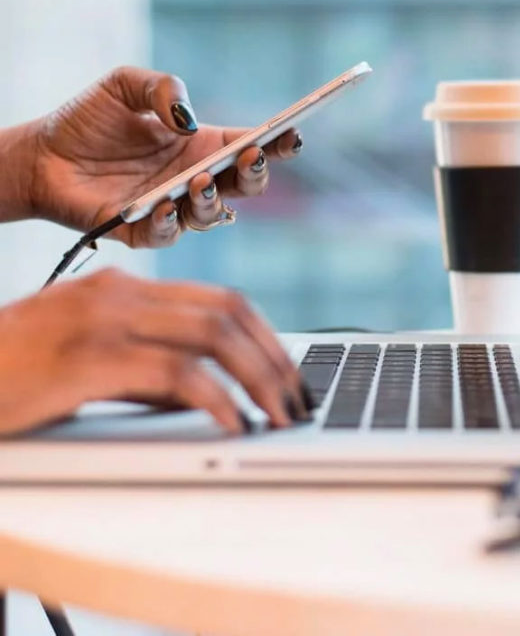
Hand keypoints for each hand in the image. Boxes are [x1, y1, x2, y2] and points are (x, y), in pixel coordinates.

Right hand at [0, 267, 309, 435]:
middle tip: (297, 398)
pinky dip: (216, 399)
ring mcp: (105, 320)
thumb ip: (146, 369)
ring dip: (259, 377)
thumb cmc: (11, 373)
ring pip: (212, 335)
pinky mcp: (88, 358)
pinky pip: (175, 373)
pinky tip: (232, 423)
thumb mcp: (88, 360)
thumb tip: (208, 395)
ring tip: (280, 415)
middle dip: (274, 357)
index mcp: (123, 288)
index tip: (288, 372)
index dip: (265, 335)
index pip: (219, 298)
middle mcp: (120, 293)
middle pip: (227, 311)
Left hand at [29, 66, 302, 246]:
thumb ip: (163, 88)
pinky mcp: (141, 231)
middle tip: (252, 156)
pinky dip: (172, 223)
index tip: (293, 133)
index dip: (277, 142)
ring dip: (213, 200)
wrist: (39, 154)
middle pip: (245, 185)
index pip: (251, 145)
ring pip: (212, 215)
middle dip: (257, 174)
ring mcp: (171, 207)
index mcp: (201, 144)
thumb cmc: (87, 120)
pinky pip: (167, 235)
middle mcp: (194, 178)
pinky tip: (165, 204)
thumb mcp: (125, 84)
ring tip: (200, 180)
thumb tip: (188, 120)